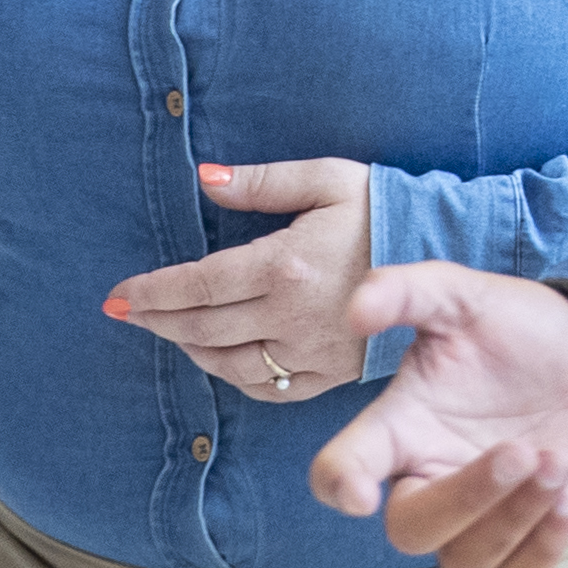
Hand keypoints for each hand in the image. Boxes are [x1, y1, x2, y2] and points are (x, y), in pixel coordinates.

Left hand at [103, 158, 373, 398]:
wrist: (449, 254)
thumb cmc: (386, 208)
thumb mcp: (327, 179)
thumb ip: (262, 182)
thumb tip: (205, 179)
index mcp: (286, 264)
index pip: (198, 286)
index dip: (151, 292)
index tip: (117, 295)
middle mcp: (292, 315)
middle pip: (203, 328)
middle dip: (157, 321)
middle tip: (128, 312)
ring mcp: (312, 350)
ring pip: (229, 365)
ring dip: (188, 350)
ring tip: (168, 331)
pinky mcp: (332, 373)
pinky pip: (268, 388)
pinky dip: (233, 377)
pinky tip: (219, 360)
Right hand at [307, 263, 567, 567]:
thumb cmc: (517, 328)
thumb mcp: (462, 295)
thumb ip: (406, 292)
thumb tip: (356, 311)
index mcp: (400, 427)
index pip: (342, 469)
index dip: (340, 486)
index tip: (361, 494)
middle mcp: (429, 478)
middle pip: (411, 531)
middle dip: (465, 499)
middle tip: (519, 450)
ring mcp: (478, 518)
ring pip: (463, 561)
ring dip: (512, 519)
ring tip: (555, 460)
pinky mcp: (527, 538)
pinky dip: (542, 548)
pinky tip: (567, 494)